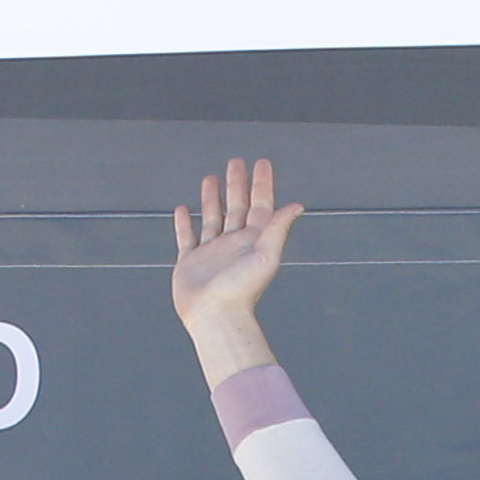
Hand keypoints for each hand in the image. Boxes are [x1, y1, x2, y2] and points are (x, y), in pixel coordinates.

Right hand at [168, 156, 298, 373]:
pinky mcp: (190, 263)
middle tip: (236, 162)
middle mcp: (234, 245)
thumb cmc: (242, 290)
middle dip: (237, 184)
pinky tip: (182, 209)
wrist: (216, 317)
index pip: (259, 206)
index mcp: (253, 242)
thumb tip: (297, 205)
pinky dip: (184, 223)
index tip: (261, 163)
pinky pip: (187, 238)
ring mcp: (211, 253)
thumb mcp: (266, 255)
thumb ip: (278, 228)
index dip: (261, 184)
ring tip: (210, 178)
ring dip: (211, 198)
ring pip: (212, 218)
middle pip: (236, 207)